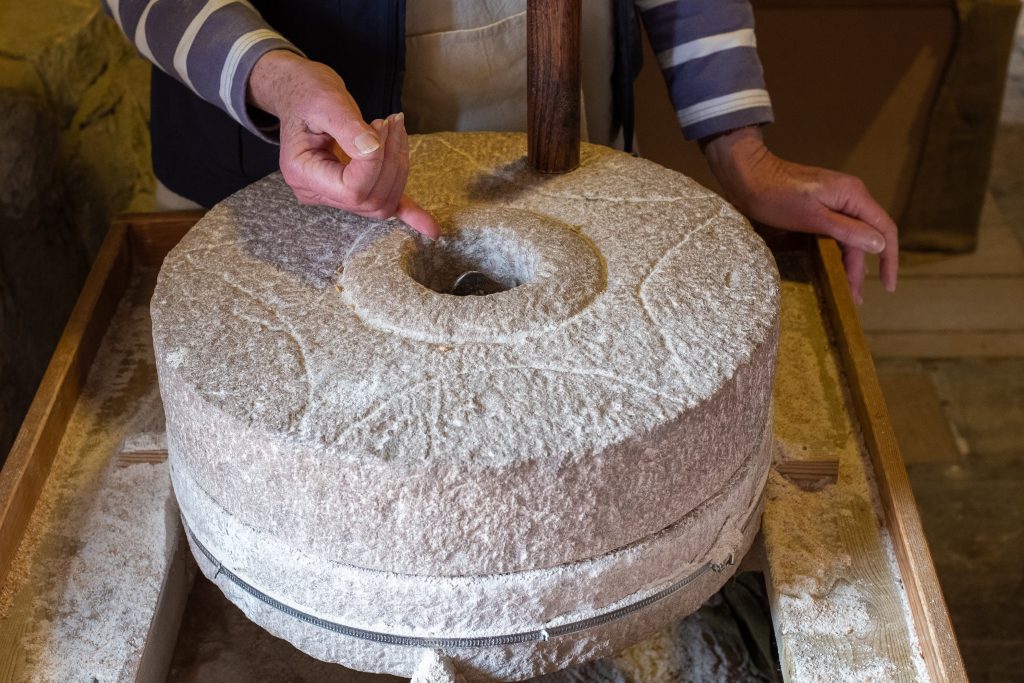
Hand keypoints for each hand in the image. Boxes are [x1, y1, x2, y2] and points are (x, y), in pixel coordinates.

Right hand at [247, 50, 438, 237]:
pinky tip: (430, 227)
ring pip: (380, 203)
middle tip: (392, 124)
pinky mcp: (353, 189)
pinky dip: (408, 213)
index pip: (352, 189)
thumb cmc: (308, 93)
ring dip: (398, 169)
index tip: (381, 127)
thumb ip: (349, 127)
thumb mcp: (325, 102)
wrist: (301, 93)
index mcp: (303, 173)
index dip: (376, 163)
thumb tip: (374, 149)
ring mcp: (334, 195)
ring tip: (395, 132)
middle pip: (370, 200)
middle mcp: (317, 192)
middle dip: (391, 162)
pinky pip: (383, 206)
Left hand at [703, 126, 896, 303]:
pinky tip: (833, 269)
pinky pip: (836, 232)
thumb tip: (880, 244)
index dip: (889, 260)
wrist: (747, 175)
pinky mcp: (819, 206)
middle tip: (854, 300)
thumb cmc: (776, 196)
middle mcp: (850, 196)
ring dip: (848, 264)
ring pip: (849, 237)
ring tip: (844, 292)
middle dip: (861, 269)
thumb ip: (847, 231)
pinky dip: (836, 252)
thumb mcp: (813, 218)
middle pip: (865, 237)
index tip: (888, 286)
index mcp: (853, 195)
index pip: (885, 229)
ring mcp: (834, 200)